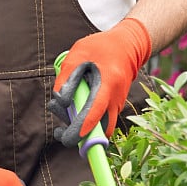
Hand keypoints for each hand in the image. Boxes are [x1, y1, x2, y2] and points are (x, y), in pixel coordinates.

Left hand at [49, 18, 151, 146]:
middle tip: (60, 132)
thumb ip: (66, 77)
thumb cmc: (101, 48)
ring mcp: (117, 105)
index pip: (96, 110)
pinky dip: (87, 121)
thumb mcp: (78, 54)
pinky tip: (75, 106)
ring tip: (64, 115)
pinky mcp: (115, 108)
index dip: (84, 127)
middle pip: (101, 129)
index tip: (72, 138)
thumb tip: (59, 102)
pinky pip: (101, 121)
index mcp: (107, 84)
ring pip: (101, 128)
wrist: (127, 47)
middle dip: (82, 136)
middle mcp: (115, 99)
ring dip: (83, 129)